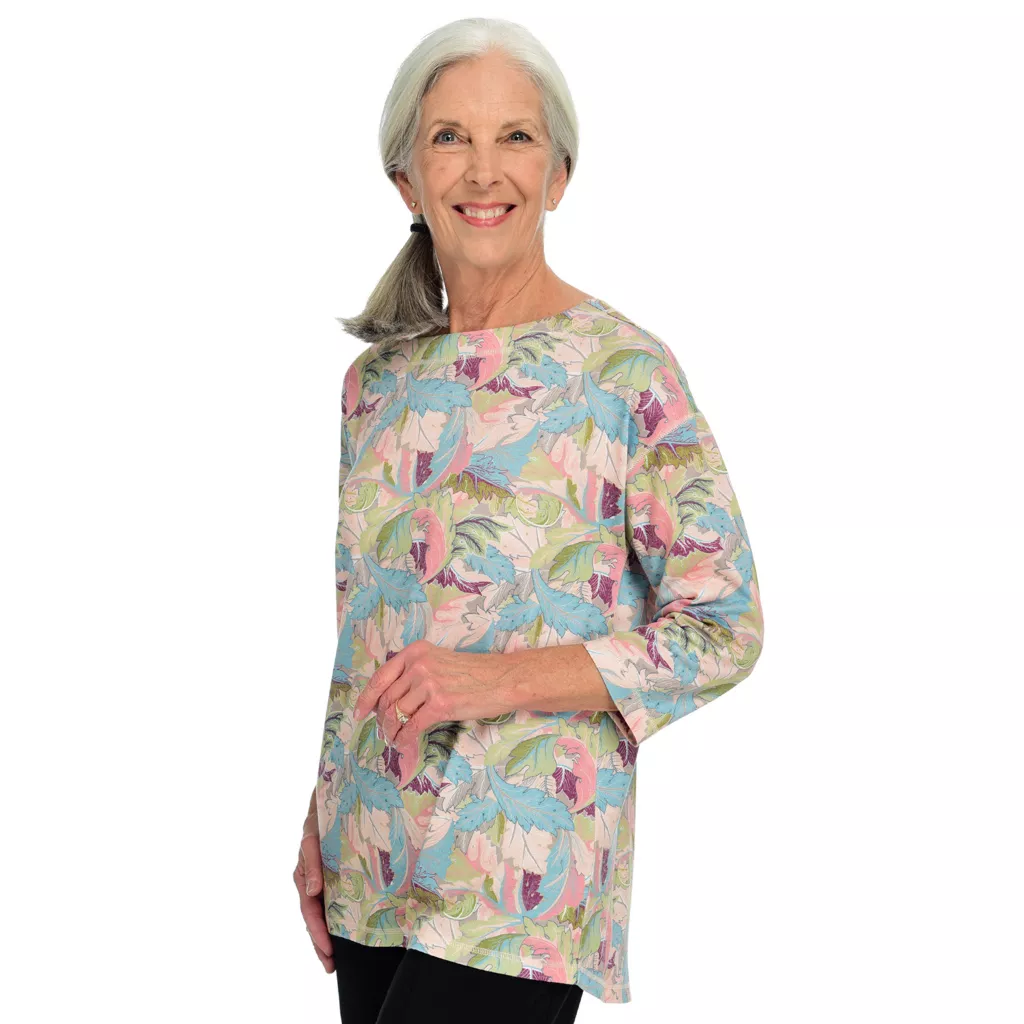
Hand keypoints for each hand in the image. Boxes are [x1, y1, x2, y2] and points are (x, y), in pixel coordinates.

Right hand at [293, 789, 333, 972]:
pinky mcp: (336, 873)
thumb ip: (312, 862)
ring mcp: (323, 878)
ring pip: (323, 912)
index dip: (318, 933)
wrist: (335, 796)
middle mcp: (313, 880)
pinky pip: (335, 899)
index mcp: (304, 875)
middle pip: (315, 918)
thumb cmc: (320, 816)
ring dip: (327, 935)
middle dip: (321, 943)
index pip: (310, 911)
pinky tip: (347, 930)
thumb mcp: (312, 836)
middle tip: (330, 965)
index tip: (328, 952)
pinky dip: (338, 917)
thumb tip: (312, 891)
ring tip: (334, 957)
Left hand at [352, 641, 511, 784]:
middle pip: (386, 699)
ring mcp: (429, 684)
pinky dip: (405, 739)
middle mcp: (419, 665)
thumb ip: (415, 673)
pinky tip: (406, 744)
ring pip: (396, 714)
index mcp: (416, 652)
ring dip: (392, 731)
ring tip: (395, 740)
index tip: (359, 713)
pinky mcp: (440, 704)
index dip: (366, 698)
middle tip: (385, 733)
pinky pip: (412, 727)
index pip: (380, 677)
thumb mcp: (440, 661)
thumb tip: (391, 700)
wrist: (504, 679)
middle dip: (382, 720)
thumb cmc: (475, 673)